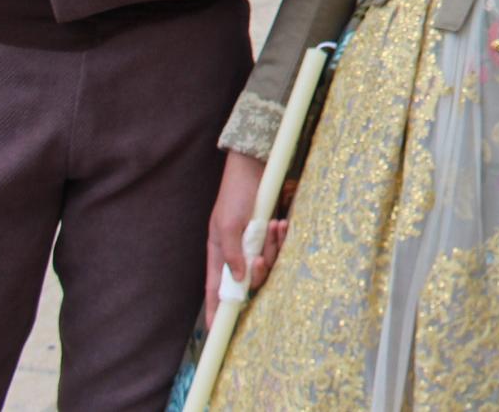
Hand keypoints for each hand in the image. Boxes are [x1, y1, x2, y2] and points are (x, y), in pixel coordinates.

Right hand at [205, 150, 286, 326]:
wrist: (255, 167)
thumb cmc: (237, 194)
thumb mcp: (228, 224)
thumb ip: (232, 253)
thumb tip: (239, 280)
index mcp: (219, 254)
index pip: (216, 289)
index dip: (215, 310)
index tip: (215, 332)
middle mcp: (237, 253)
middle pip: (250, 279)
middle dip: (259, 270)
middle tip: (260, 258)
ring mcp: (255, 244)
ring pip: (268, 263)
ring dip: (274, 247)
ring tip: (275, 225)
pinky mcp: (270, 235)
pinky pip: (280, 247)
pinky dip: (282, 237)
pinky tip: (282, 222)